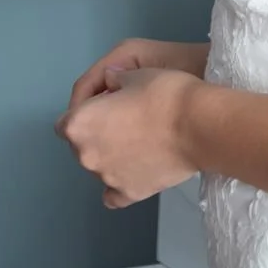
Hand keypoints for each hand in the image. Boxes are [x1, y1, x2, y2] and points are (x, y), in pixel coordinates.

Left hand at [55, 66, 202, 208]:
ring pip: (100, 168)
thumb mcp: (136, 74)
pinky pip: (115, 194)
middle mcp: (85, 154)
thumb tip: (111, 83)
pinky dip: (121, 184)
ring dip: (112, 156)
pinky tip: (136, 171)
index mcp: (79, 124)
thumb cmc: (165, 93)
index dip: (87, 111)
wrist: (199, 125)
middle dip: (98, 135)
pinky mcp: (129, 194)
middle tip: (128, 122)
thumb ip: (114, 80)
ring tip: (142, 144)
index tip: (108, 105)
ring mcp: (107, 178)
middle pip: (81, 146)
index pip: (67, 121)